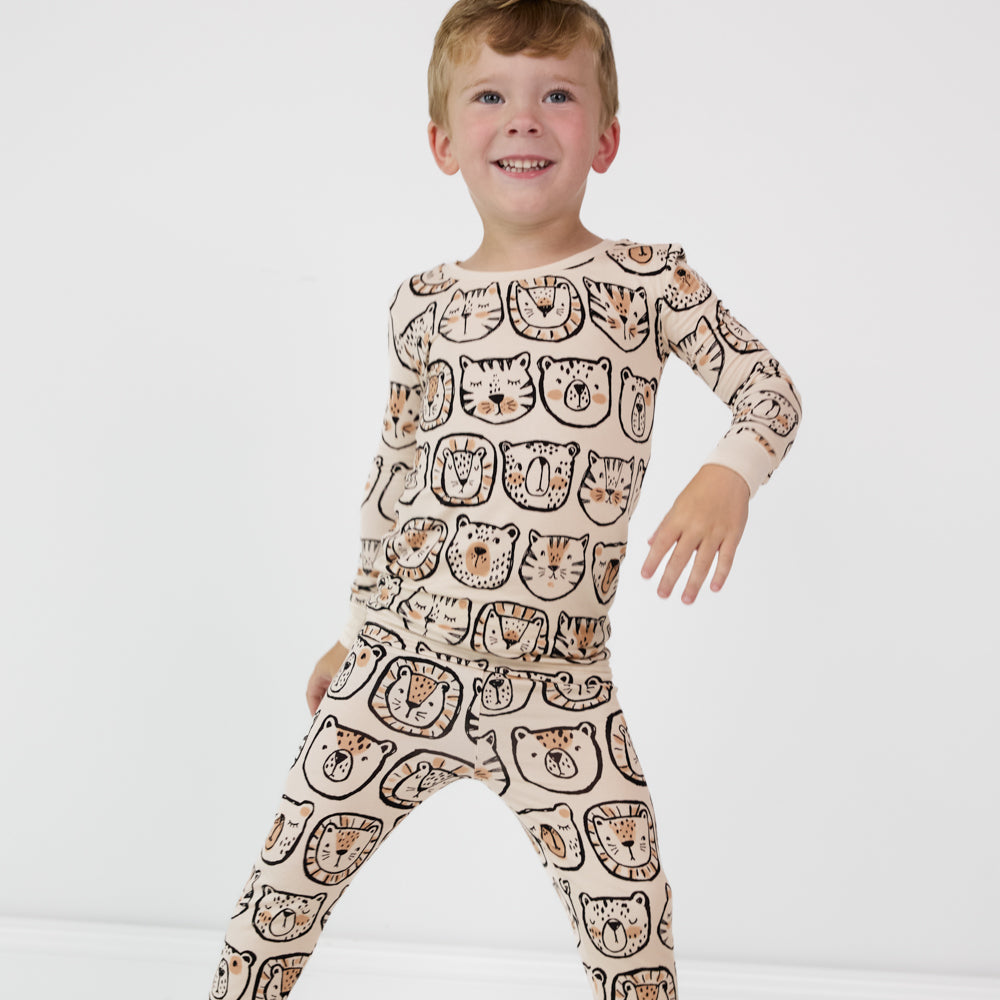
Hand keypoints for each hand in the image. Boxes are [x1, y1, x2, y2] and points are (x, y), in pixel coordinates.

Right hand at [306, 641, 349, 714]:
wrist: (367, 640)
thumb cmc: (351, 657)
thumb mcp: (343, 682)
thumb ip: (339, 697)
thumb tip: (341, 713)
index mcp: (320, 671)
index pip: (311, 693)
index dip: (313, 707)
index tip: (318, 719)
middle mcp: (326, 669)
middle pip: (322, 692)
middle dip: (326, 705)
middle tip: (332, 718)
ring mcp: (337, 667)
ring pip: (334, 689)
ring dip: (338, 699)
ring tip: (344, 712)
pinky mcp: (349, 667)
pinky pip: (344, 684)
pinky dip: (346, 693)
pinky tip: (354, 701)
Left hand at [640, 464, 749, 603]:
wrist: (728, 475)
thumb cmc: (699, 490)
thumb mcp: (677, 504)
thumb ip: (665, 525)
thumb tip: (650, 544)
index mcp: (679, 518)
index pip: (662, 543)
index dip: (653, 560)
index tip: (645, 576)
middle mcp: (696, 526)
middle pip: (680, 556)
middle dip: (670, 577)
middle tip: (662, 594)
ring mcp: (715, 531)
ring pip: (703, 562)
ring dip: (694, 582)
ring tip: (685, 599)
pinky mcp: (733, 534)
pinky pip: (726, 558)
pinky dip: (721, 573)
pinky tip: (714, 588)